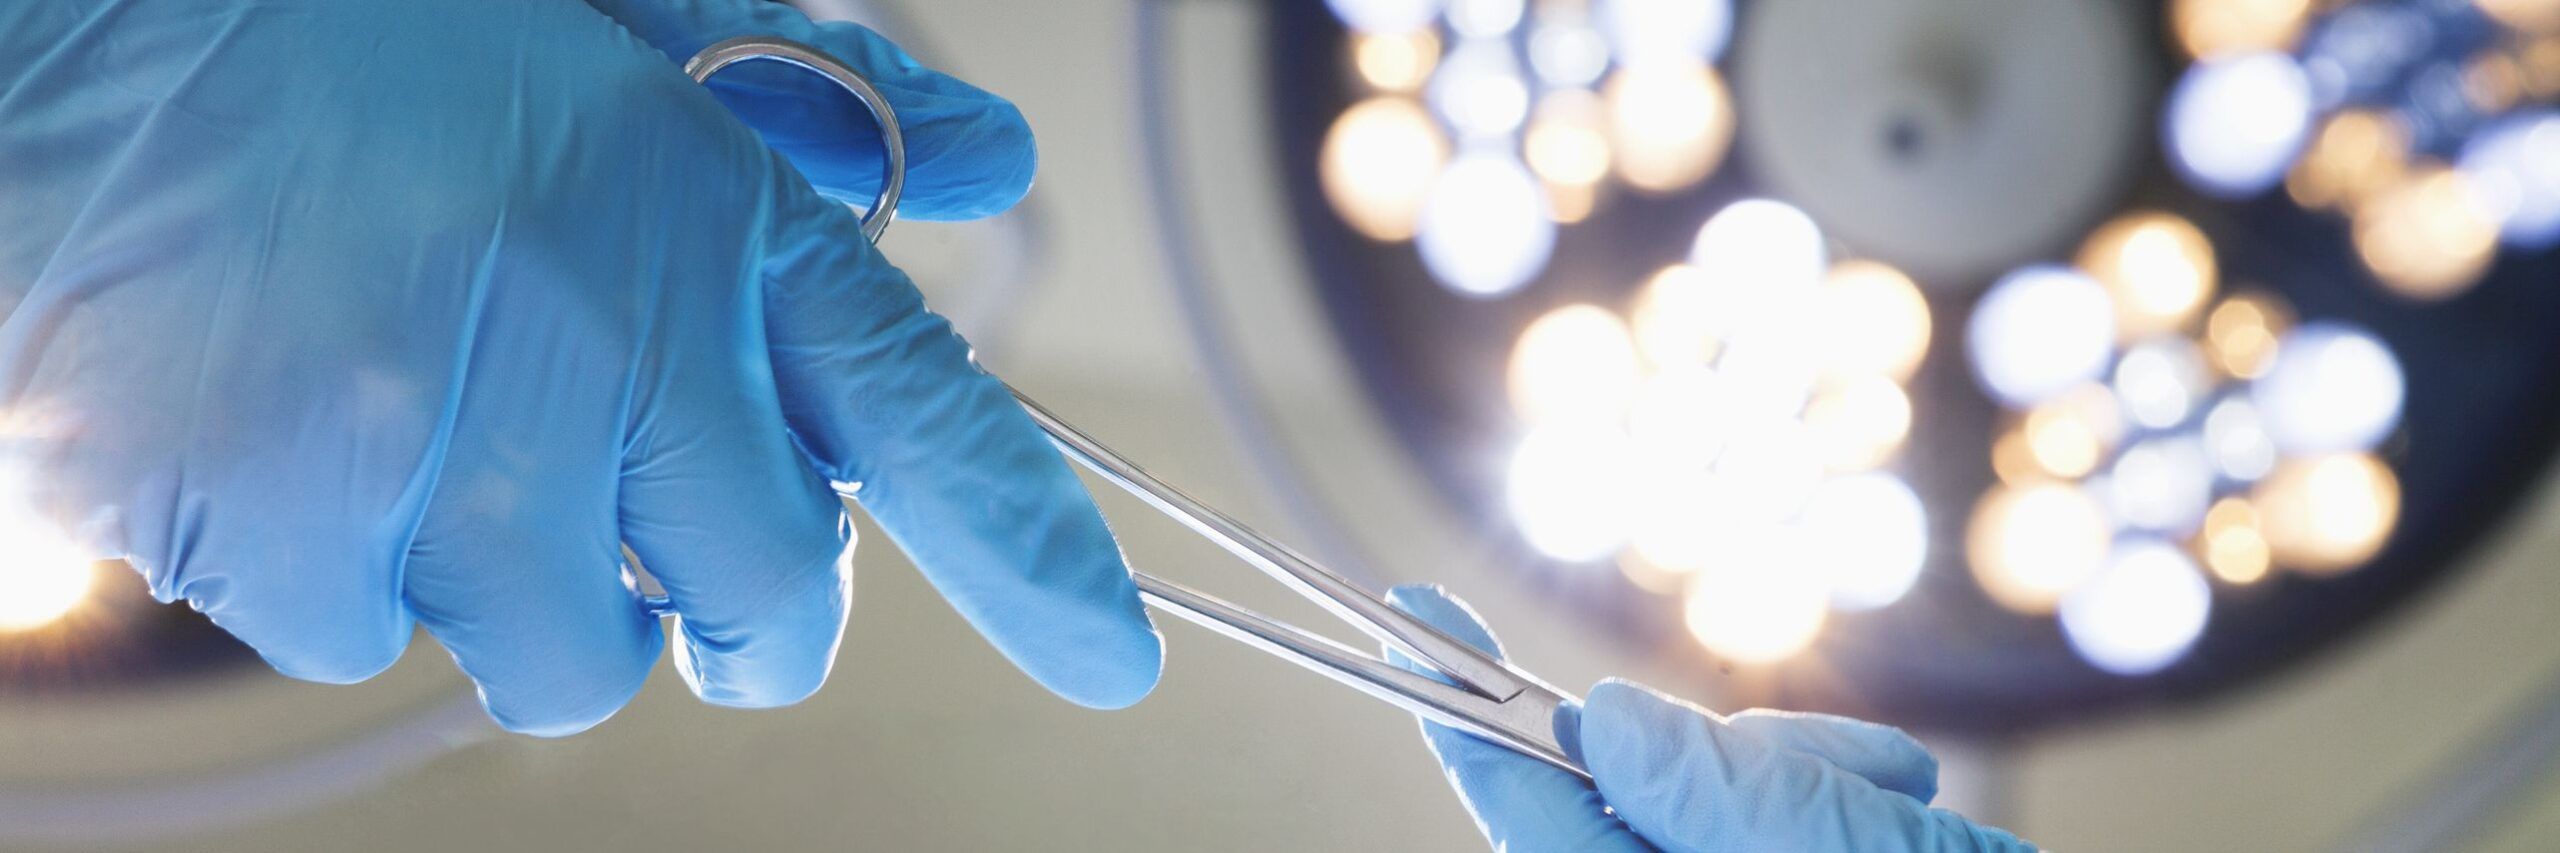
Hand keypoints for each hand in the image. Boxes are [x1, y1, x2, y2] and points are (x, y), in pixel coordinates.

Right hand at [0, 0, 1159, 733]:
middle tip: (679, 555)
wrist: (71, 34)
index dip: (1038, 558)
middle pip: (768, 606)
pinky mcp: (285, 531)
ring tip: (436, 430)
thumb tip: (983, 164)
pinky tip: (296, 431)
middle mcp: (606, 349)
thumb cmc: (363, 25)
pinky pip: (377, 642)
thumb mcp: (618, 21)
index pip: (930, 421)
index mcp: (708, 215)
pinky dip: (351, 572)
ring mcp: (443, 454)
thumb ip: (818, 101)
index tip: (1115, 654)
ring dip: (535, 586)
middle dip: (748, 614)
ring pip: (570, 655)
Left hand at [1384, 586, 2033, 852]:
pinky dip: (1831, 805)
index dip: (1474, 720)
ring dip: (1804, 778)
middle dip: (1730, 759)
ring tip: (1902, 799)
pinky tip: (1902, 805)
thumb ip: (1733, 796)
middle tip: (1849, 774)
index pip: (1536, 822)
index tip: (1418, 627)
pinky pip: (1767, 829)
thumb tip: (1609, 726)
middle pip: (1635, 802)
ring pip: (1715, 806)